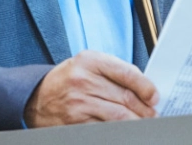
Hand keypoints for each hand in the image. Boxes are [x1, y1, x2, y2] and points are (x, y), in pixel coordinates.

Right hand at [23, 50, 158, 126]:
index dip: (145, 86)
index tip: (154, 95)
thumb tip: (143, 88)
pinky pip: (105, 129)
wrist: (36, 97)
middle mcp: (84, 80)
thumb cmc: (67, 80)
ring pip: (119, 115)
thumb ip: (113, 71)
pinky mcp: (75, 122)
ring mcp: (79, 102)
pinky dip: (120, 131)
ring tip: (144, 123)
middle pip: (125, 96)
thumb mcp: (87, 65)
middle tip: (153, 113)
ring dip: (136, 121)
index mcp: (90, 60)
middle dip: (144, 108)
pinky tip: (126, 129)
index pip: (126, 73)